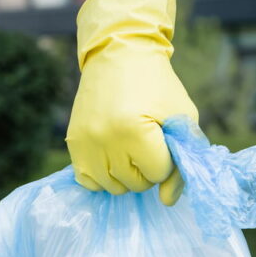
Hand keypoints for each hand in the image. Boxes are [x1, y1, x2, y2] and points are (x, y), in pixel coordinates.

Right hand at [66, 0, 197, 205]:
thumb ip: (182, 162)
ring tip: (130, 147)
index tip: (163, 136)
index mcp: (135, 131)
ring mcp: (85, 144)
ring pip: (113, 187)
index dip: (167, 158)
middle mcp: (105, 140)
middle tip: (147, 141)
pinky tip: (111, 155)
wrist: (118, 54)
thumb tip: (167, 202)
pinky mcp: (73, 144)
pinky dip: (103, 174)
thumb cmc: (157, 85)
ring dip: (127, 174)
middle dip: (148, 168)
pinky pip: (89, 181)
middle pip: (136, 184)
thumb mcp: (182, 117)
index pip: (158, 173)